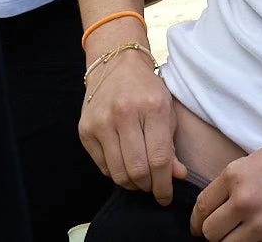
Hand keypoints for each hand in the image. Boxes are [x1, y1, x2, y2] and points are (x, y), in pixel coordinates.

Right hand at [78, 49, 185, 203]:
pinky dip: (116, 173)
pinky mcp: (85, 130)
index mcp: (152, 107)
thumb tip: (177, 176)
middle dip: (148, 187)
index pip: (159, 158)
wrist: (116, 64)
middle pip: (137, 170)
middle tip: (154, 188)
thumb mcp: (167, 110)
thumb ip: (171, 145)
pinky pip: (102, 166)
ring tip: (141, 180)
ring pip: (118, 173)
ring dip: (132, 184)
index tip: (166, 196)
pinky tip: (124, 166)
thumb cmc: (147, 89)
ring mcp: (101, 122)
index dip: (164, 185)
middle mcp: (124, 114)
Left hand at [191, 133, 261, 241]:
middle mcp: (244, 200)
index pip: (201, 207)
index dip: (198, 221)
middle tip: (226, 233)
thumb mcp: (260, 159)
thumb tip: (218, 204)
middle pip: (210, 233)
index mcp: (236, 175)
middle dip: (215, 234)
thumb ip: (236, 181)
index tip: (201, 227)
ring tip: (245, 236)